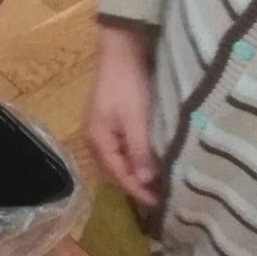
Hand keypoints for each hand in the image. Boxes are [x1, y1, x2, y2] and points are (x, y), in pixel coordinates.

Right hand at [86, 22, 158, 205]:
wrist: (121, 51)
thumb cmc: (127, 85)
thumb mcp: (136, 119)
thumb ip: (139, 152)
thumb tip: (145, 183)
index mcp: (97, 140)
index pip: (119, 176)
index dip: (139, 191)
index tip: (162, 203)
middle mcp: (94, 138)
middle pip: (114, 172)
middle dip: (135, 186)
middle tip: (162, 196)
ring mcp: (100, 129)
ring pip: (117, 162)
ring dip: (134, 174)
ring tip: (157, 182)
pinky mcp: (108, 121)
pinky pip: (120, 150)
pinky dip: (133, 160)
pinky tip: (148, 161)